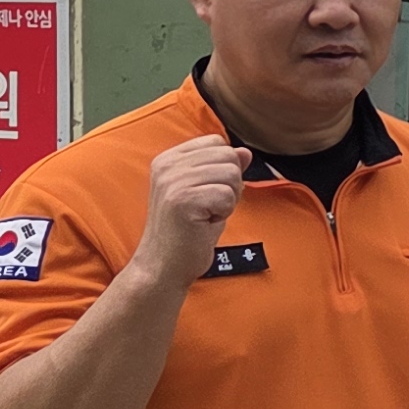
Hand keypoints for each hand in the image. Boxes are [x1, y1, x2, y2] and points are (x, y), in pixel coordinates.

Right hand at [138, 134, 251, 288]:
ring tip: (205, 215)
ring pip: (231, 174)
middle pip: (228, 155)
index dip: (225, 169)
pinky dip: (224, 212)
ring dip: (228, 200)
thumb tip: (245, 151)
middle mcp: (167, 164)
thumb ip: (224, 169)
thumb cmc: (188, 231)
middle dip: (230, 185)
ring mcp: (172, 181)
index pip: (217, 142)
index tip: (207, 193)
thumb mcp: (208, 193)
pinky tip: (204, 223)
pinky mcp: (182, 199)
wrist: (164, 266)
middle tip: (208, 208)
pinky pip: (228, 195)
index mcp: (169, 158)